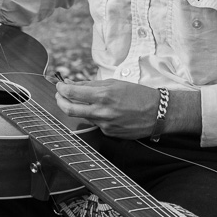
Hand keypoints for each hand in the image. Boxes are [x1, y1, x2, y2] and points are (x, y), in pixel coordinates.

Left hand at [56, 80, 202, 137]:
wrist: (158, 113)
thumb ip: (91, 85)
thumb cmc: (137, 94)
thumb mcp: (115, 83)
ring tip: (83, 100)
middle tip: (60, 95)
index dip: (61, 88)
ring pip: (82, 117)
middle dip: (60, 101)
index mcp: (103, 95)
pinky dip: (95, 116)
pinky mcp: (109, 133)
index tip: (59, 85)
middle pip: (69, 109)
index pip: (72, 93)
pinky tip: (105, 111)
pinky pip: (95, 123)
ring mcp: (104, 124)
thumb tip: (71, 84)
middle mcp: (102, 112)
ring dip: (78, 108)